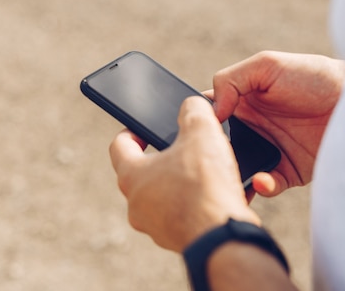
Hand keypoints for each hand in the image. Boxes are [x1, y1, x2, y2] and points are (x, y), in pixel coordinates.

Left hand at [109, 96, 259, 252]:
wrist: (225, 237)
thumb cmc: (206, 186)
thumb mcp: (201, 133)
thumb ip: (194, 110)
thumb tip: (192, 105)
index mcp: (132, 176)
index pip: (119, 145)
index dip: (133, 130)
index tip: (147, 127)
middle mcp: (137, 204)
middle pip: (143, 172)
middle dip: (164, 157)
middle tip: (184, 147)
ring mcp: (155, 226)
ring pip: (164, 195)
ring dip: (181, 181)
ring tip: (204, 170)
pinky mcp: (177, 239)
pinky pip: (183, 214)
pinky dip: (196, 202)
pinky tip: (217, 193)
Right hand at [209, 51, 344, 196]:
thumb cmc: (312, 76)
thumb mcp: (267, 65)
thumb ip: (231, 80)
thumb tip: (211, 110)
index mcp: (240, 103)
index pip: (207, 114)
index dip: (195, 122)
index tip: (188, 130)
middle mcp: (250, 128)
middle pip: (218, 147)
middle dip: (209, 156)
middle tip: (204, 162)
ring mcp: (267, 151)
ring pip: (238, 170)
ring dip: (231, 176)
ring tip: (228, 179)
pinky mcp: (287, 171)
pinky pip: (267, 185)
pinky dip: (262, 186)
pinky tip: (262, 180)